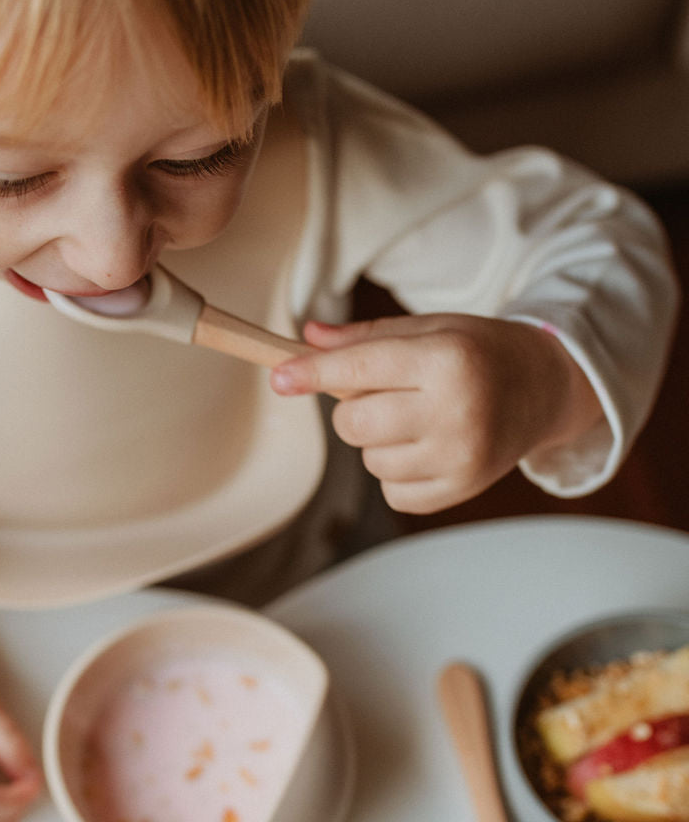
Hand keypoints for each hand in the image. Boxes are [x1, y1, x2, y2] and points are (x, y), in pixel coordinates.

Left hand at [271, 313, 601, 513]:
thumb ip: (364, 338)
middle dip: (353, 410)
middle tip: (386, 393)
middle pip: (355, 424)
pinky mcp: (461, 489)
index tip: (279, 378)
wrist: (543, 388)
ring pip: (370, 460)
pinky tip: (426, 447)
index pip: (360, 370)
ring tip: (417, 418)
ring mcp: (461, 457)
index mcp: (447, 360)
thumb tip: (305, 343)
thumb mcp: (429, 328)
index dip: (312, 374)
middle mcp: (456, 412)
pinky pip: (392, 492)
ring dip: (378, 442)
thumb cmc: (478, 352)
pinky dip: (396, 473)